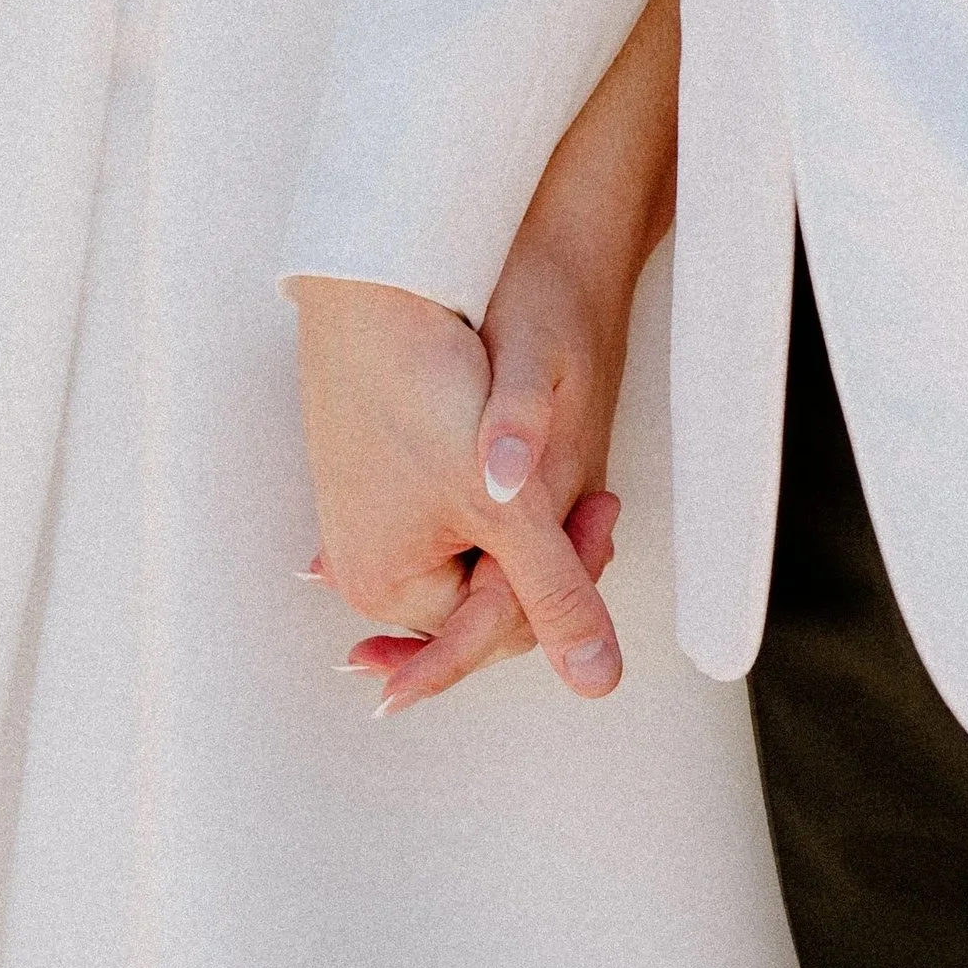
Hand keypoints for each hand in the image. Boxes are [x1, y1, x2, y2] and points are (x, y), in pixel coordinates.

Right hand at [294, 278, 624, 711]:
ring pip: (474, 550)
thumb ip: (555, 594)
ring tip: (570, 474)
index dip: (567, 587)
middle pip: (486, 591)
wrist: (376, 285)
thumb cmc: (427, 388)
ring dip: (524, 529)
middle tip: (599, 495)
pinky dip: (492, 502)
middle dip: (547, 559)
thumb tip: (598, 682)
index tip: (605, 512)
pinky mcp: (373, 479)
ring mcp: (363, 521)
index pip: (500, 628)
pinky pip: (449, 513)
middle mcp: (362, 565)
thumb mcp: (508, 505)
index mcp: (386, 585)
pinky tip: (520, 470)